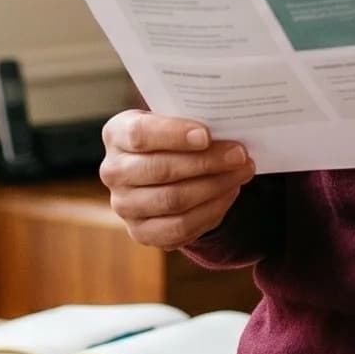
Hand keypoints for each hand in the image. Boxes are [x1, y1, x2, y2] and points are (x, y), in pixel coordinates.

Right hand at [98, 110, 255, 250]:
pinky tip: (229, 193)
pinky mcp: (141, 232)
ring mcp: (124, 205)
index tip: (207, 135)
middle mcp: (113, 171)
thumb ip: (190, 121)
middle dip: (206, 162)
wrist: (162, 172)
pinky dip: (210, 211)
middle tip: (239, 155)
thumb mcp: (173, 121)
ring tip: (241, 173)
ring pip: (173, 200)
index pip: (140, 134)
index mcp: (116, 134)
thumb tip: (227, 127)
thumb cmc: (172, 138)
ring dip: (214, 186)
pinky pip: (180, 227)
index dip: (173, 135)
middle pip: (161, 170)